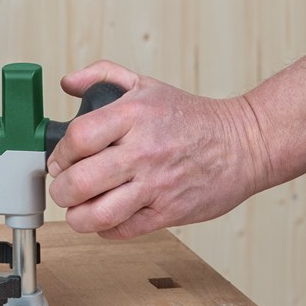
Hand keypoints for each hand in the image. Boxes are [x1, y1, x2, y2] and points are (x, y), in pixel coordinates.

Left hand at [47, 61, 269, 239]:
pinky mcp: (170, 212)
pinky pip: (123, 230)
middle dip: (61, 190)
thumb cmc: (190, 117)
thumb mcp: (145, 84)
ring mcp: (157, 185)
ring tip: (79, 209)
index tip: (60, 160)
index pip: (77, 139)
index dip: (60, 153)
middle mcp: (143, 151)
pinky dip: (105, 229)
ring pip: (97, 214)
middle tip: (64, 188)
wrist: (246, 143)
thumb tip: (67, 83)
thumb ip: (101, 76)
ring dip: (78, 216)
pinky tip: (106, 216)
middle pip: (79, 182)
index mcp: (133, 116)